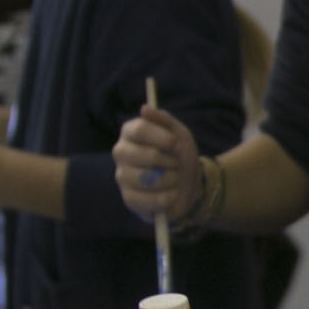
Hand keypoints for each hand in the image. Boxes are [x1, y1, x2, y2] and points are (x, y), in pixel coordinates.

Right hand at [114, 105, 201, 221]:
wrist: (188, 184)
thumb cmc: (179, 155)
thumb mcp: (178, 133)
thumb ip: (163, 120)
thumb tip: (145, 108)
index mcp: (130, 132)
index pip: (139, 129)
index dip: (162, 138)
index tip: (177, 144)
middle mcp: (121, 152)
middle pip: (147, 155)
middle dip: (170, 161)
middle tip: (176, 163)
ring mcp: (122, 176)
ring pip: (149, 179)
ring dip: (171, 180)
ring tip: (174, 178)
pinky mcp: (128, 198)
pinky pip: (148, 200)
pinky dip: (166, 198)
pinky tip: (170, 194)